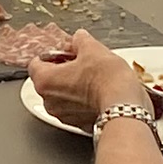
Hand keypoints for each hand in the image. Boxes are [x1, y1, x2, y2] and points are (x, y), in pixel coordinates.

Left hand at [23, 31, 146, 133]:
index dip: (53, 54)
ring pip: (63, 95)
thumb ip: (80, 40)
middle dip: (63, 70)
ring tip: (93, 76)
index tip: (65, 51)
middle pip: (49, 80)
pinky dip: (83, 100)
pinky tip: (98, 91)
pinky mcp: (79, 124)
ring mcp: (64, 116)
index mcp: (45, 81)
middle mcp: (49, 101)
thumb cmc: (107, 81)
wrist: (126, 107)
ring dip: (74, 86)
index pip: (36, 63)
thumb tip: (79, 39)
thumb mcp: (93, 48)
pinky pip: (76, 108)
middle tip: (81, 62)